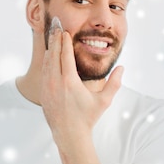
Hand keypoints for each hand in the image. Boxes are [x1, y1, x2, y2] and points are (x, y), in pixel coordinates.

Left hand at [40, 25, 122, 146]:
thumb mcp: (104, 101)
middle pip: (53, 54)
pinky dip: (46, 61)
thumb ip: (114, 84)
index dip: (65, 42)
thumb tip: (122, 68)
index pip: (65, 55)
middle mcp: (55, 82)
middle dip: (55, 40)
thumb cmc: (87, 118)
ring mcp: (47, 87)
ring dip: (50, 49)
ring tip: (53, 39)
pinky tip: (49, 56)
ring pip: (46, 62)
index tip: (66, 32)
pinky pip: (43, 72)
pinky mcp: (42, 93)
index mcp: (69, 81)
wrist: (69, 135)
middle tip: (57, 28)